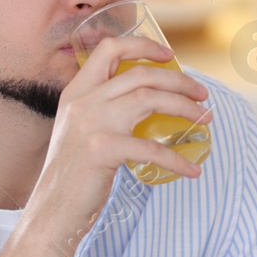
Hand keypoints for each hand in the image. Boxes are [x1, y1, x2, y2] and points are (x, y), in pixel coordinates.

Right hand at [31, 34, 212, 229]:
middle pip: (141, 74)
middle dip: (179, 80)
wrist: (52, 210)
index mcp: (76, 92)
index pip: (110, 49)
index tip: (169, 55)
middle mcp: (83, 101)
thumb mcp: (80, 131)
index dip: (143, 45)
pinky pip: (151, 149)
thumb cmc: (72, 175)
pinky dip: (178, 160)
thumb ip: (102, 112)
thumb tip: (146, 104)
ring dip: (185, 107)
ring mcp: (91, 124)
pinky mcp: (102, 150)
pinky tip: (193, 169)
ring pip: (149, 99)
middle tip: (202, 94)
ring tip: (205, 118)